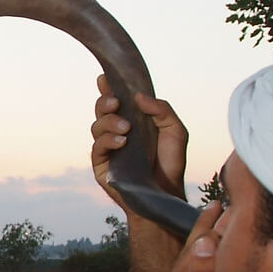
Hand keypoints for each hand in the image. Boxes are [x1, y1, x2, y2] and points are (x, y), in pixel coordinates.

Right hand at [90, 74, 188, 207]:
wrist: (167, 194)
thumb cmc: (172, 164)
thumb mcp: (176, 131)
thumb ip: (162, 110)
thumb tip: (138, 96)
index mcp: (133, 120)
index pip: (116, 100)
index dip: (108, 87)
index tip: (105, 77)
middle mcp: (117, 132)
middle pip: (101, 110)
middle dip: (104, 101)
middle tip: (116, 102)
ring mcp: (108, 148)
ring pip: (96, 126)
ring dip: (109, 122)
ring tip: (126, 128)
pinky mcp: (102, 165)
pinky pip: (97, 147)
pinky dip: (108, 140)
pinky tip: (122, 142)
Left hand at [136, 202, 228, 271]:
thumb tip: (206, 241)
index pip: (204, 240)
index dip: (219, 220)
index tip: (232, 197)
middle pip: (195, 244)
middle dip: (209, 223)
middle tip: (221, 201)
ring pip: (190, 258)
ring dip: (203, 238)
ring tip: (213, 224)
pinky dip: (199, 260)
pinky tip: (203, 264)